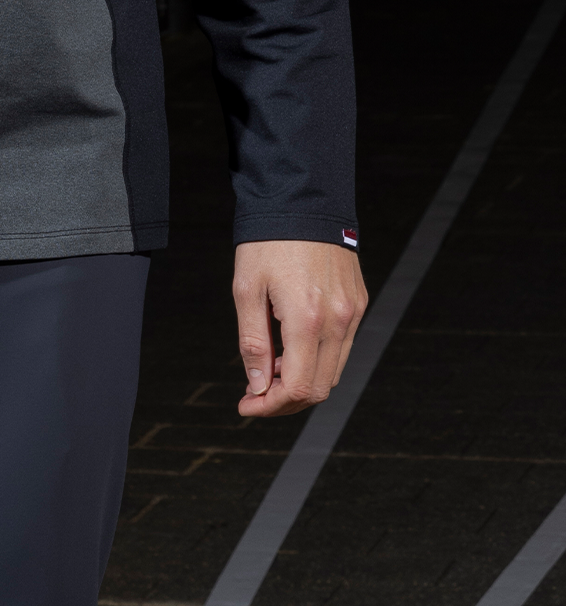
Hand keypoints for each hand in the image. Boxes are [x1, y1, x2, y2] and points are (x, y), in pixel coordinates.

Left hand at [232, 239, 366, 417]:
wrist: (303, 200)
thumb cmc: (268, 241)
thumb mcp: (246, 289)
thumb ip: (253, 342)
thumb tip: (257, 385)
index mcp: (307, 319)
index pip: (298, 388)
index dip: (270, 406)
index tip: (246, 405)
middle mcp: (338, 320)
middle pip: (319, 388)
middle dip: (285, 400)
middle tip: (255, 392)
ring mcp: (353, 312)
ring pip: (333, 371)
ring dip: (302, 380)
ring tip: (271, 366)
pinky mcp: (358, 302)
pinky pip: (342, 346)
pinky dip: (318, 357)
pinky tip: (292, 346)